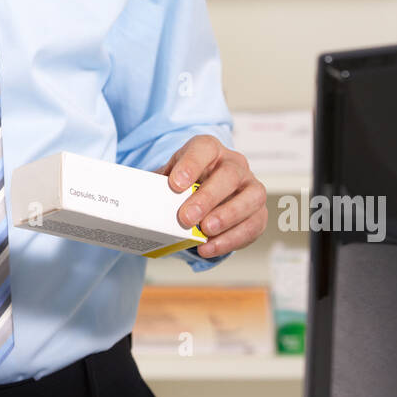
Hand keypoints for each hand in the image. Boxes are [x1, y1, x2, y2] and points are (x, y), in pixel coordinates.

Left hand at [156, 134, 266, 257]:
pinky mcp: (259, 212)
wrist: (208, 196)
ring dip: (227, 216)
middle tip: (186, 218)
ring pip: (251, 197)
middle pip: (229, 174)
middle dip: (207, 197)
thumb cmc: (188, 185)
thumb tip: (137, 200)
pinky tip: (210, 247)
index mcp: (210, 150)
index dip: (191, 165)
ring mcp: (251, 187)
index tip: (175, 185)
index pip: (204, 149)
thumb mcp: (171, 179)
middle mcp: (235, 164)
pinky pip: (253, 224)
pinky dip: (232, 239)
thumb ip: (158, 186)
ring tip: (205, 232)